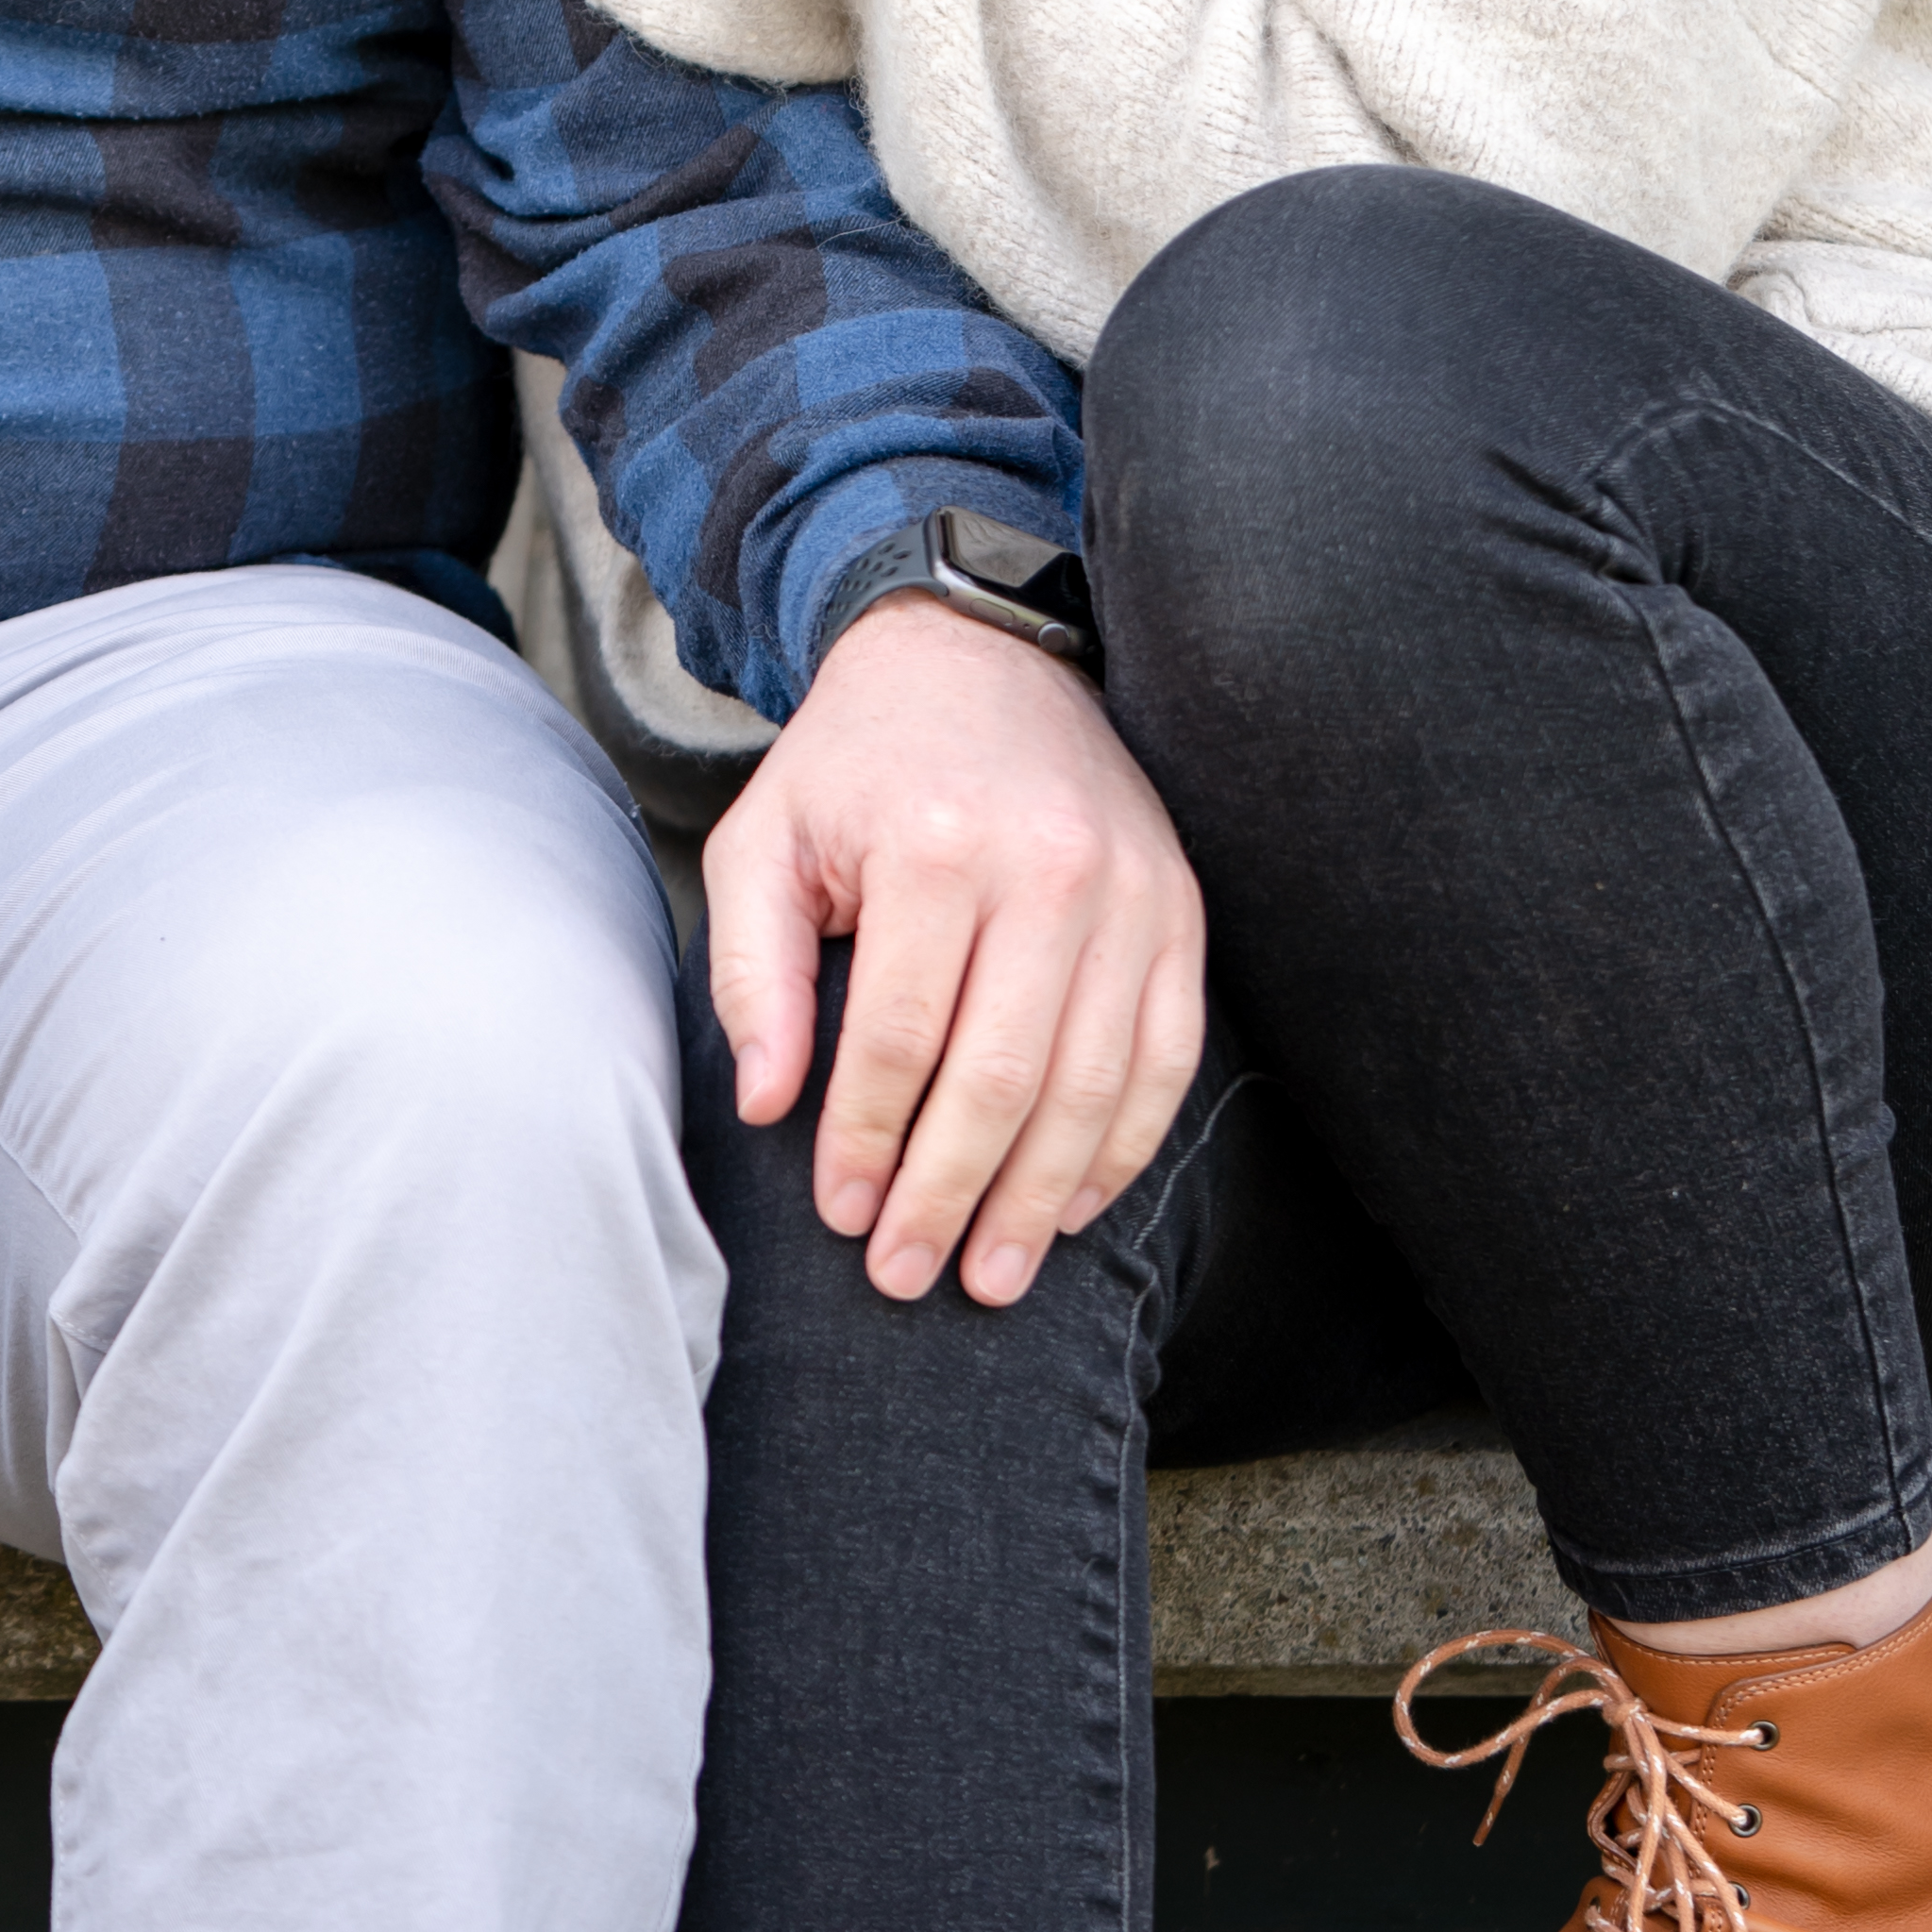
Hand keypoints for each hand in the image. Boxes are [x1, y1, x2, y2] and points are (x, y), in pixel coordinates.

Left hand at [703, 597, 1205, 1302]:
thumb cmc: (855, 765)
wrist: (974, 657)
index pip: (899, 1039)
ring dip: (1041, 1199)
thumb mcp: (764, 838)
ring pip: (1092, 1084)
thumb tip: (767, 1107)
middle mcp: (1047, 867)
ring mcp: (1130, 889)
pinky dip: (1123, 1146)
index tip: (842, 1216)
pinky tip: (1075, 1206)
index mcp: (933, 846)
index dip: (867, 1143)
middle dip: (950, 1194)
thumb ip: (752, 971)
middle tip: (907, 1274)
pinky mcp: (1179, 909)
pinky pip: (1165, 1057)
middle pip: (1001, 1077)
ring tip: (992, 1273)